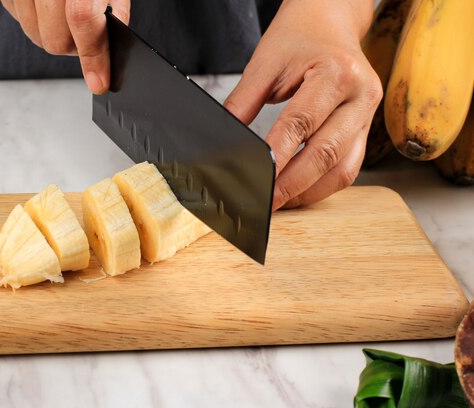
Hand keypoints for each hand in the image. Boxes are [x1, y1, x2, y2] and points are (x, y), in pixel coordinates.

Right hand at [1, 0, 130, 93]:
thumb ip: (113, 12)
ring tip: (68, 13)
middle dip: (76, 46)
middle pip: (55, 39)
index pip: (82, 18)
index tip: (99, 81)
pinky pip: (21, 20)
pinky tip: (49, 5)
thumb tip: (105, 53)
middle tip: (88, 34)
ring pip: (36, 35)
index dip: (92, 56)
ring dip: (56, 35)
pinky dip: (38, 21)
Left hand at [224, 0, 380, 210]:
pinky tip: (298, 192)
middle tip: (264, 204)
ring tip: (278, 203)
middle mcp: (360, 95)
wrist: (330, 21)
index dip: (276, 157)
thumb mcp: (264, 64)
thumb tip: (223, 145)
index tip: (254, 180)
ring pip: (343, 169)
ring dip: (308, 192)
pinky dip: (322, 185)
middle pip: (325, 153)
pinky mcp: (366, 129)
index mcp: (336, 73)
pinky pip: (348, 167)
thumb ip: (242, 105)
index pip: (300, 124)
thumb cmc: (298, 38)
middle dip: (291, 185)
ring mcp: (368, 115)